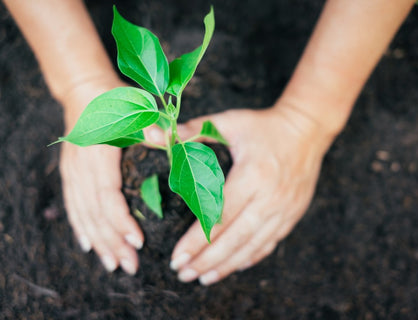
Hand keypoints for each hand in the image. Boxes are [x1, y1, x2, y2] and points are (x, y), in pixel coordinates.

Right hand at [59, 78, 143, 274]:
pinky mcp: (71, 175)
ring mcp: (73, 173)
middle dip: (112, 242)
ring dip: (98, 241)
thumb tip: (168, 140)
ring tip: (113, 265)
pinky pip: (73, 206)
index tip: (138, 241)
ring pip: (83, 214)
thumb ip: (150, 127)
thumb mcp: (136, 108)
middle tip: (129, 266)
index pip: (107, 195)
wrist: (84, 92)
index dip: (121, 220)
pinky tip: (89, 246)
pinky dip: (81, 228)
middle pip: (94, 213)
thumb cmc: (116, 100)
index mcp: (99, 155)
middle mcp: (82, 168)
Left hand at [145, 104, 333, 284]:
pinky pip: (270, 243)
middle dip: (207, 260)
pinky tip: (232, 267)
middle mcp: (271, 197)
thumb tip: (153, 137)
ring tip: (202, 278)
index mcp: (253, 175)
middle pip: (235, 238)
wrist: (307, 130)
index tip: (176, 257)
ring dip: (227, 265)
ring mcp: (285, 209)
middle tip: (183, 274)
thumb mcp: (228, 123)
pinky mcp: (293, 215)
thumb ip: (191, 131)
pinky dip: (249, 258)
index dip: (196, 240)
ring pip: (253, 246)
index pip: (219, 215)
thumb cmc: (263, 126)